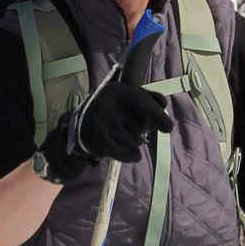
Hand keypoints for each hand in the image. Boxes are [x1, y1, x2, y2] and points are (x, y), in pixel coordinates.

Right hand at [37, 43, 171, 182]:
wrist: (76, 128)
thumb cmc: (108, 112)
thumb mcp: (123, 98)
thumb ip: (145, 98)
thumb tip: (163, 104)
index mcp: (115, 90)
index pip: (142, 100)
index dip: (158, 114)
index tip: (168, 128)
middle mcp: (106, 105)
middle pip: (141, 124)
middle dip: (141, 130)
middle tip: (126, 126)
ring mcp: (101, 124)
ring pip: (136, 140)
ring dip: (133, 142)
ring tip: (118, 136)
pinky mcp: (99, 142)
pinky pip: (128, 153)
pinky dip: (132, 155)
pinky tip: (130, 153)